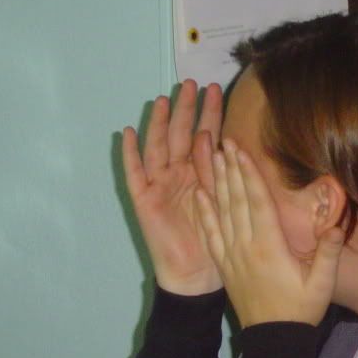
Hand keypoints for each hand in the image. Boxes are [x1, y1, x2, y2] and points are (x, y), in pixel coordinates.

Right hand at [122, 80, 223, 294]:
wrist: (197, 273)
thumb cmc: (216, 238)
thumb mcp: (225, 200)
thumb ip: (220, 172)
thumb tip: (228, 141)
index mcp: (201, 172)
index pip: (204, 136)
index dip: (209, 114)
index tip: (216, 90)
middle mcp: (178, 174)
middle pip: (179, 134)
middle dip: (184, 109)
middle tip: (190, 84)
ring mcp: (159, 184)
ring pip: (157, 147)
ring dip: (158, 123)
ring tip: (163, 100)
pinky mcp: (144, 199)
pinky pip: (134, 173)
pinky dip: (130, 154)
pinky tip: (129, 133)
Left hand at [194, 138, 343, 327]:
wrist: (273, 340)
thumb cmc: (301, 310)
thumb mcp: (322, 284)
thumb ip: (328, 253)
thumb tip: (336, 225)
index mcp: (270, 248)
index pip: (257, 202)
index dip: (249, 173)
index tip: (241, 150)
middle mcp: (247, 247)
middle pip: (237, 200)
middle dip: (230, 168)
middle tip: (222, 141)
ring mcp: (232, 256)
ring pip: (222, 212)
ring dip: (217, 183)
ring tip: (211, 157)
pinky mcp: (225, 266)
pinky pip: (212, 234)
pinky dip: (205, 212)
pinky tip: (200, 194)